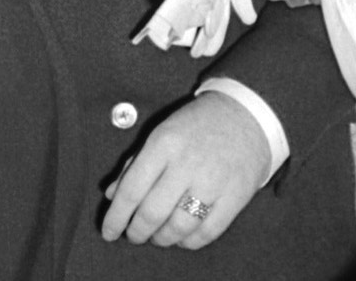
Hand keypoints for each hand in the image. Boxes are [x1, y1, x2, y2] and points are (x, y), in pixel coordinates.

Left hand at [101, 91, 268, 249]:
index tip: (108, 231)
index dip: (115, 217)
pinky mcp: (235, 197)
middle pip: (152, 214)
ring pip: (178, 228)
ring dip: (161, 239)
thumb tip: (112, 194)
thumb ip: (134, 163)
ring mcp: (213, 182)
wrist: (248, 114)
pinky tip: (181, 236)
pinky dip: (189, 242)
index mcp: (165, 143)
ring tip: (157, 236)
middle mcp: (187, 163)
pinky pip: (206, 233)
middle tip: (133, 236)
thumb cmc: (198, 124)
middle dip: (137, 232)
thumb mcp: (162, 132)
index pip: (132, 190)